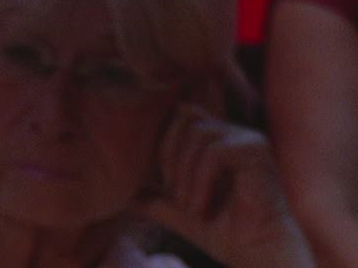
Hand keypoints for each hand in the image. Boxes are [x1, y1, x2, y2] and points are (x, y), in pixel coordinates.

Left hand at [136, 104, 314, 267]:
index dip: (161, 147)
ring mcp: (247, 138)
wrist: (257, 253)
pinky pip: (215, 152)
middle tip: (175, 198)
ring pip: (197, 133)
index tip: (162, 186)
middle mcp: (232, 132)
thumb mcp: (174, 208)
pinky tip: (201, 208)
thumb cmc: (220, 231)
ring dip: (184, 173)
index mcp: (214, 138)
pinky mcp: (257, 151)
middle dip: (169, 158)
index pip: (176, 117)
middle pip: (183, 118)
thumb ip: (149, 194)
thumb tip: (115, 190)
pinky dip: (200, 180)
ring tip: (189, 207)